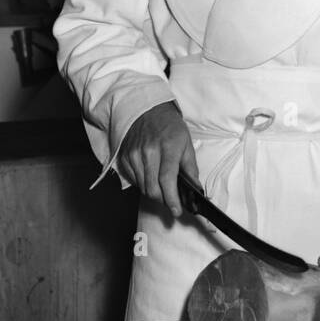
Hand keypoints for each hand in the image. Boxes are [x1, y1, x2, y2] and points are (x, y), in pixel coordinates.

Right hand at [117, 101, 199, 216]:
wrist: (146, 109)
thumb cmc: (169, 126)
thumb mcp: (186, 143)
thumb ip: (190, 168)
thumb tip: (195, 189)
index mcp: (168, 147)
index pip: (167, 180)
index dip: (172, 199)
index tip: (177, 211)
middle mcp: (149, 152)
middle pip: (153, 189)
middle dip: (164, 200)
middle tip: (172, 201)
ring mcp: (134, 155)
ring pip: (143, 188)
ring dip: (154, 193)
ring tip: (163, 187)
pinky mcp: (124, 157)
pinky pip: (134, 180)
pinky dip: (143, 184)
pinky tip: (150, 177)